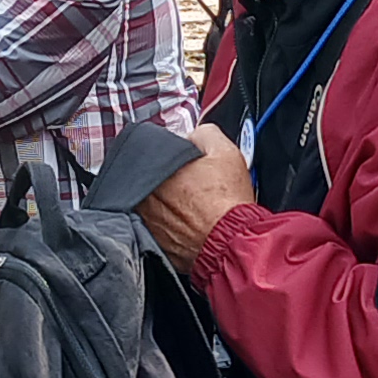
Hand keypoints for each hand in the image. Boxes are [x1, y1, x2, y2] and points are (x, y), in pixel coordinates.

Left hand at [138, 123, 257, 272]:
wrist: (232, 243)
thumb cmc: (228, 204)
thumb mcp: (225, 151)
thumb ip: (204, 134)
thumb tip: (195, 135)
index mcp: (158, 170)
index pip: (158, 153)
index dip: (179, 156)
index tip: (191, 163)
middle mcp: (146, 196)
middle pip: (154, 178)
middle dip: (171, 178)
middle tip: (195, 185)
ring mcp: (147, 221)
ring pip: (154, 204)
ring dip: (168, 202)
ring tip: (195, 207)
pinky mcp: (154, 243)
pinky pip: (159, 227)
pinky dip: (171, 225)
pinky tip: (191, 224)